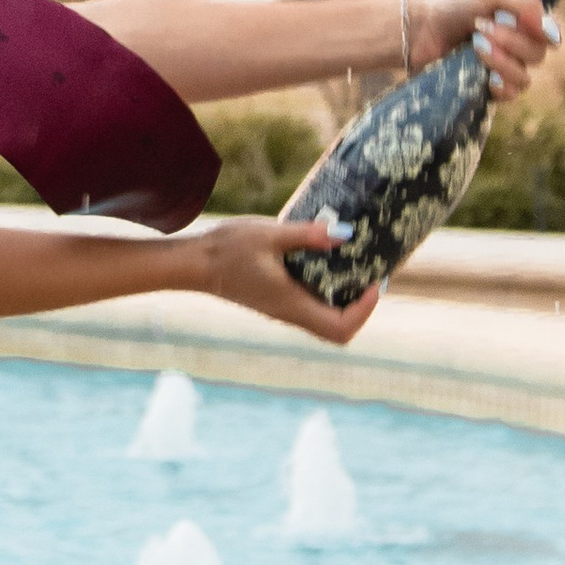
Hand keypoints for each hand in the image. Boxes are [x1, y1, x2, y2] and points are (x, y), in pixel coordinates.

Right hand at [193, 218, 381, 344]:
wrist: (192, 264)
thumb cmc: (226, 249)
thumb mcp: (269, 234)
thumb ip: (308, 235)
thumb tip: (346, 233)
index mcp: (291, 304)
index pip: (340, 329)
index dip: (364, 311)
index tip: (373, 282)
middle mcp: (289, 314)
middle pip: (337, 331)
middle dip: (360, 308)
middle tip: (368, 276)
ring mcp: (281, 309)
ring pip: (325, 320)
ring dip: (344, 300)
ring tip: (353, 265)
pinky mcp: (275, 301)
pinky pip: (311, 307)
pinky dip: (326, 292)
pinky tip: (324, 262)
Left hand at [408, 0, 557, 100]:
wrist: (418, 26)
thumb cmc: (454, 5)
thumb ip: (524, 4)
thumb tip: (550, 28)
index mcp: (522, 22)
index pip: (550, 35)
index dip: (546, 33)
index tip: (529, 26)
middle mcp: (516, 47)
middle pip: (538, 56)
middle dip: (512, 42)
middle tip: (481, 28)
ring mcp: (502, 69)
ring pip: (524, 78)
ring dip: (502, 62)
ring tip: (475, 45)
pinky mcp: (486, 87)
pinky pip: (509, 95)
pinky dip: (502, 86)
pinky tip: (488, 76)